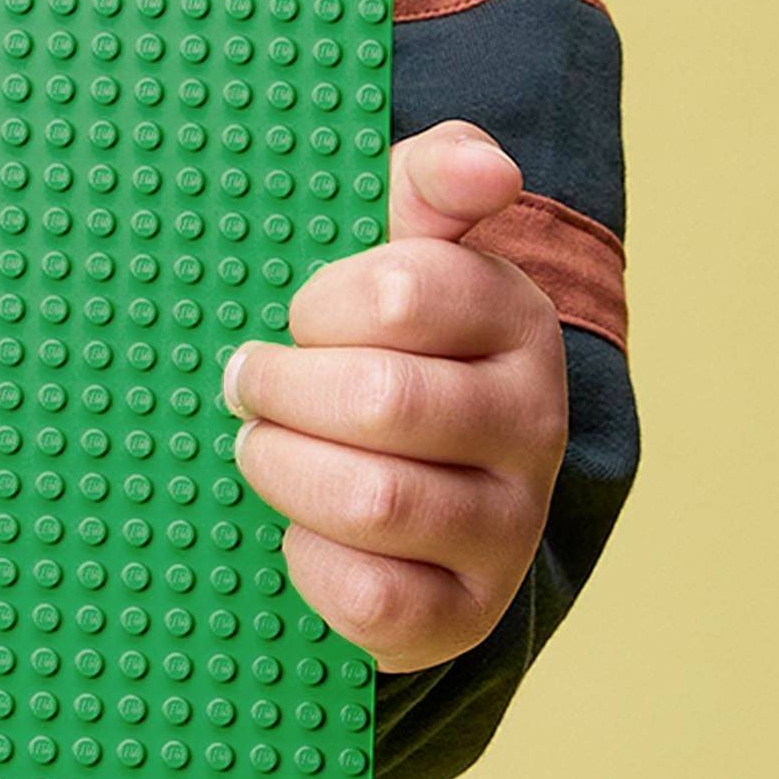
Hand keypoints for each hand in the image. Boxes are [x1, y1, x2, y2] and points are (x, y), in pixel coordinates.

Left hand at [220, 120, 568, 675]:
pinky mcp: (468, 614)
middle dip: (281, 390)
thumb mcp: (401, 237)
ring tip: (260, 446)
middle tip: (247, 383)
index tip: (297, 314)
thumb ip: (431, 177)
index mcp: (512, 316)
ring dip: (281, 470)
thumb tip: (488, 165)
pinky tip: (298, 530)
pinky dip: (308, 563)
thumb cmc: (379, 334)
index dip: (320, 305)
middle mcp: (531, 422)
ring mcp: (508, 526)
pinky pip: (371, 599)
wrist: (412, 471)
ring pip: (372, 501)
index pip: (402, 292)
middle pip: (380, 401)